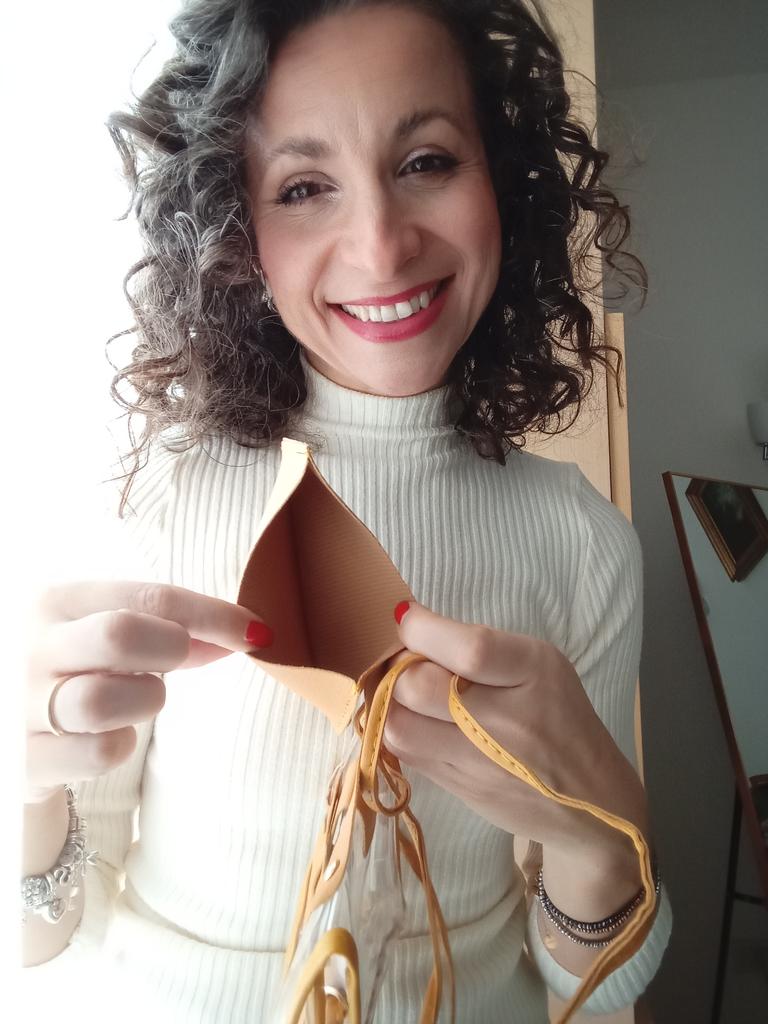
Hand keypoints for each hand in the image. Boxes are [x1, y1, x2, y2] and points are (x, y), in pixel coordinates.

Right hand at [24, 581, 271, 804]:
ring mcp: (21, 705)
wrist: (7, 731)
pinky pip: (100, 752)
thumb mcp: (103, 631)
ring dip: (146, 699)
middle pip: (121, 635)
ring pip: (106, 699)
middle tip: (176, 661)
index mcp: (54, 601)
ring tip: (138, 697)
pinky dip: (122, 744)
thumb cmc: (72, 668)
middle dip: (171, 649)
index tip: (256, 631)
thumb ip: (166, 627)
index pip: (149, 596)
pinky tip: (110, 735)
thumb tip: (244, 633)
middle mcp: (31, 647)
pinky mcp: (26, 759)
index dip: (213, 615)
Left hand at [382, 602, 649, 869]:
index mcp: (535, 672)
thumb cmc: (562, 719)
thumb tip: (411, 626)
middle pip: (420, 687)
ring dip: (390, 703)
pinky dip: (400, 730)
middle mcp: (507, 719)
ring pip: (399, 726)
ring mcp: (479, 762)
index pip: (469, 648)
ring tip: (407, 694)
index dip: (422, 629)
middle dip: (400, 668)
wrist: (593, 803)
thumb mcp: (540, 668)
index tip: (408, 617)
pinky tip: (416, 720)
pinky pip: (405, 754)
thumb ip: (482, 650)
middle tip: (407, 661)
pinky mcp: (459, 790)